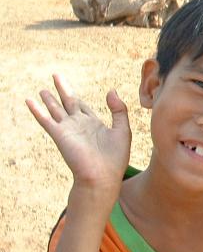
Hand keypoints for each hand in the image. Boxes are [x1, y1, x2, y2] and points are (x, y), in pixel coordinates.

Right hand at [26, 74, 130, 192]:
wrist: (103, 176)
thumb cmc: (115, 158)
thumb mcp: (122, 130)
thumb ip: (118, 110)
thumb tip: (111, 91)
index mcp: (93, 124)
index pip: (83, 106)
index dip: (77, 97)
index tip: (71, 88)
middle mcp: (79, 125)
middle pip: (69, 102)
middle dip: (62, 89)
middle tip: (56, 75)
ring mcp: (68, 129)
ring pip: (56, 109)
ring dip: (49, 99)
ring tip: (42, 89)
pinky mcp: (60, 135)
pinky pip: (46, 120)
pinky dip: (37, 110)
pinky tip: (29, 100)